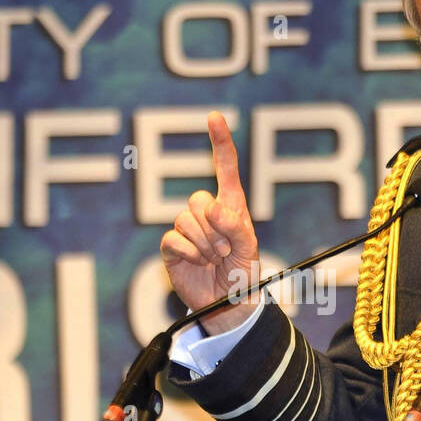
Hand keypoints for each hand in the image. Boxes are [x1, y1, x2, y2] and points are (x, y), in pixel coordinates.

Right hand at [160, 112, 260, 334]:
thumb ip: (234, 225)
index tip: (215, 118)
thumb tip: (211, 208)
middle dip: (215, 228)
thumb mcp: (248, 247)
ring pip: (186, 219)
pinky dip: (189, 253)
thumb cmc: (242, 271)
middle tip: (225, 251)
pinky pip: (173, 238)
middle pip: (198, 199)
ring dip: (204, 244)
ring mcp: (187, 229)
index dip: (220, 142)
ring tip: (213, 260)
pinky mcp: (172, 246)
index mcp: (230, 205)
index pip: (225, 168)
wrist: (227, 303)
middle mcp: (206, 213)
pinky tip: (196, 263)